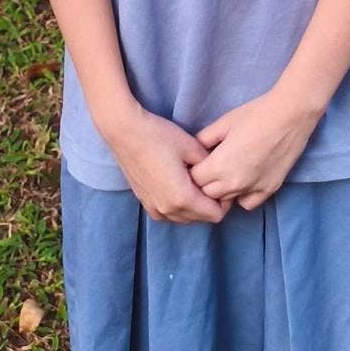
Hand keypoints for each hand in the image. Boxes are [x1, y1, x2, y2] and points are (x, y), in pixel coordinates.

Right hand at [103, 104, 231, 223]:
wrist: (125, 132)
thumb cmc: (159, 136)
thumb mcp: (192, 146)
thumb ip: (210, 166)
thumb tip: (219, 175)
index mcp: (183, 199)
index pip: (215, 215)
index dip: (224, 201)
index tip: (223, 182)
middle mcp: (168, 211)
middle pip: (200, 218)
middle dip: (209, 203)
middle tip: (210, 179)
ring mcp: (154, 209)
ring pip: (185, 217)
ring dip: (194, 205)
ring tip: (194, 179)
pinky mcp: (145, 203)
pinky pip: (170, 213)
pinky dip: (179, 205)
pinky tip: (179, 183)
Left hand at [186, 90, 319, 210]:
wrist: (289, 116)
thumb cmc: (255, 114)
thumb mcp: (223, 122)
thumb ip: (204, 139)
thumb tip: (195, 149)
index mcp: (219, 165)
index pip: (194, 179)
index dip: (193, 169)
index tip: (197, 160)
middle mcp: (234, 183)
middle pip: (208, 193)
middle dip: (204, 181)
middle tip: (209, 165)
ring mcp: (252, 189)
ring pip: (226, 200)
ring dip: (221, 190)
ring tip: (226, 172)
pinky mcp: (269, 190)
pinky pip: (247, 203)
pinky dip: (241, 196)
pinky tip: (243, 180)